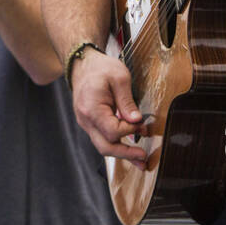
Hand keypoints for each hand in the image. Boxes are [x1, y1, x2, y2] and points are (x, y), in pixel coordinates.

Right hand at [69, 50, 146, 168]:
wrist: (83, 65)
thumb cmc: (101, 69)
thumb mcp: (119, 78)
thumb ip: (127, 101)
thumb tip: (136, 121)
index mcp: (92, 108)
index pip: (112, 131)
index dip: (129, 130)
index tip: (141, 123)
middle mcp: (86, 120)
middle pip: (105, 146)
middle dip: (125, 154)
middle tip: (143, 157)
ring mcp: (86, 123)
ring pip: (103, 146)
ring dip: (122, 153)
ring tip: (140, 159)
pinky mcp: (90, 124)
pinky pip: (102, 138)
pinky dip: (116, 144)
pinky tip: (128, 148)